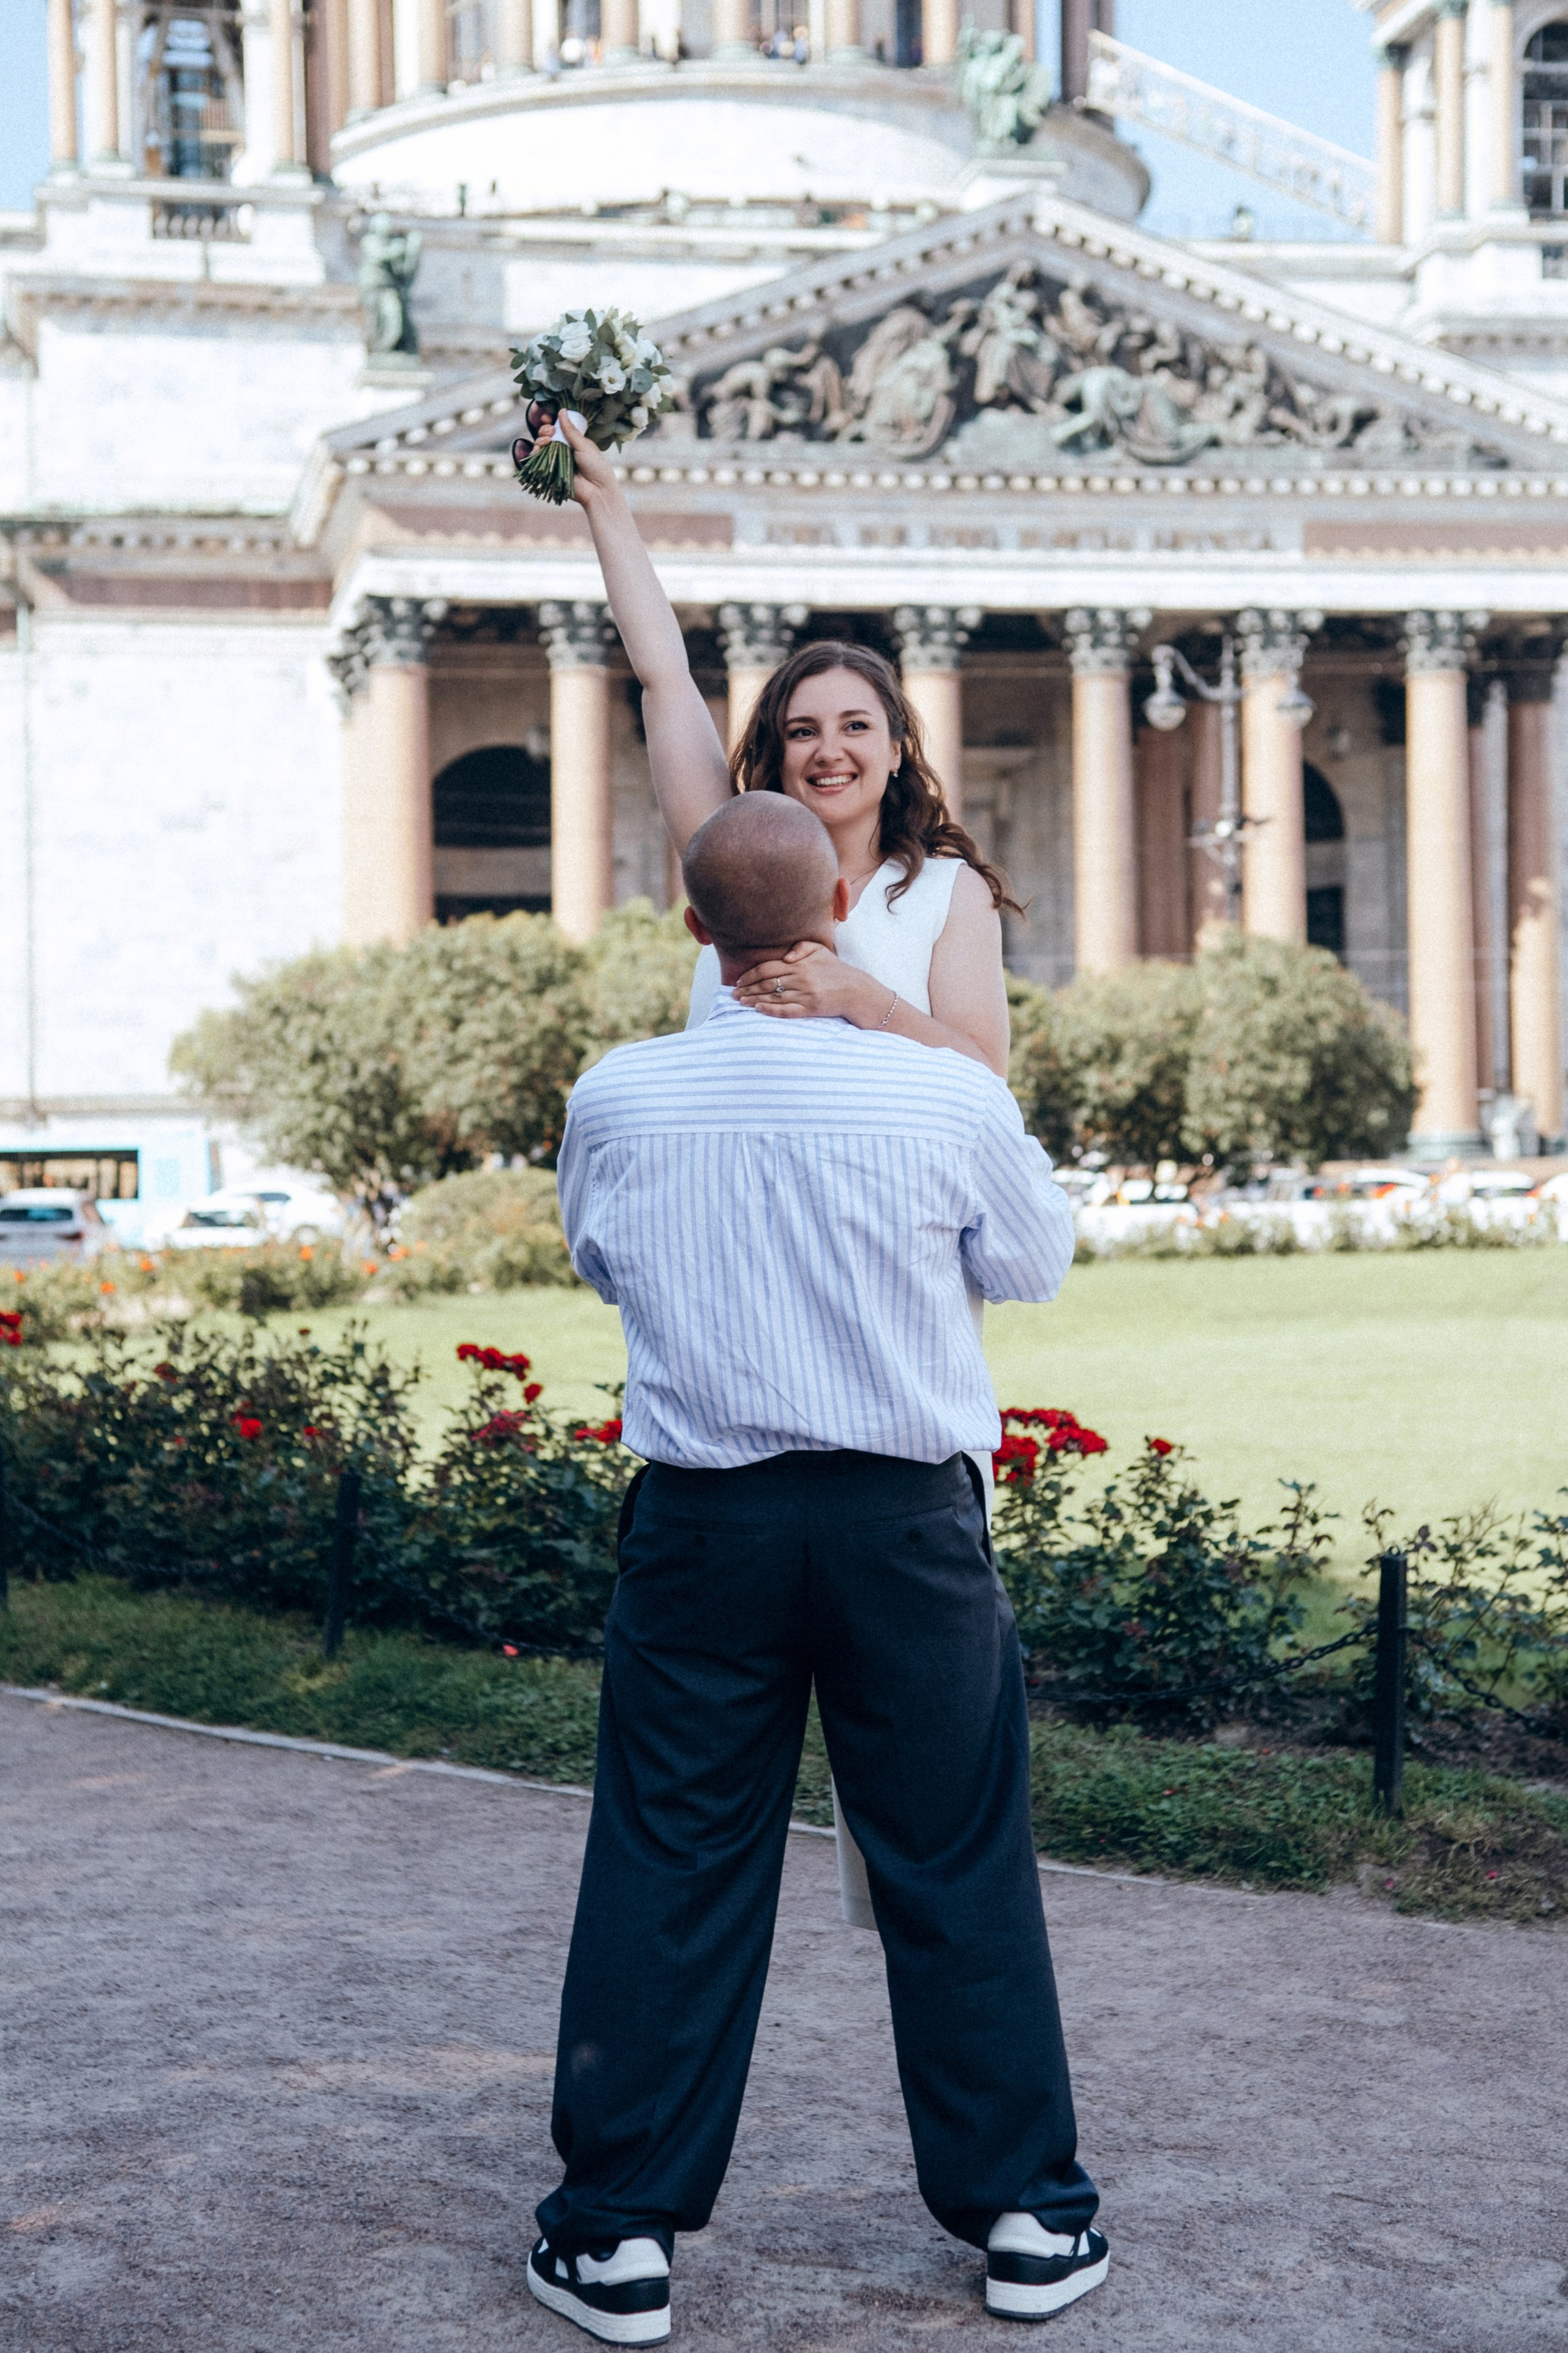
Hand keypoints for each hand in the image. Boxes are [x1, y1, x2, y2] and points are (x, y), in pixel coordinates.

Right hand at [509, 404, 618, 507]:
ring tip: (546, 440)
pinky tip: (537, 449)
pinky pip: (537, 460)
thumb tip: (561, 411)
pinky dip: (534, 453)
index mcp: (572, 440)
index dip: (550, 421)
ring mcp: (555, 459)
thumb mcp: (583, 445)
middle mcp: (562, 448)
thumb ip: (570, 430)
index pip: (557, 427)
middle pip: (546, 434)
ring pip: (540, 445)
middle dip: (544, 429)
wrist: (596, 490)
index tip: (547, 417)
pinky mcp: (550, 471)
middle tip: (550, 431)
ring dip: (539, 439)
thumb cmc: (595, 466)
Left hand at [732, 941, 894, 1027]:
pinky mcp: (810, 1009)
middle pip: (767, 983)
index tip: (739, 981)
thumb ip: (801, 947)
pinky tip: (759, 1010)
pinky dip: (771, 1010)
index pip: (768, 968)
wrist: (855, 990)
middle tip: (733, 995)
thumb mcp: (819, 950)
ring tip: (741, 1003)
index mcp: (800, 963)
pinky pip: (786, 1011)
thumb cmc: (835, 969)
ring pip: (773, 997)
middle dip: (748, 989)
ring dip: (754, 1000)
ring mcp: (805, 995)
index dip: (751, 975)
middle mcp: (801, 978)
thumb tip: (785, 956)